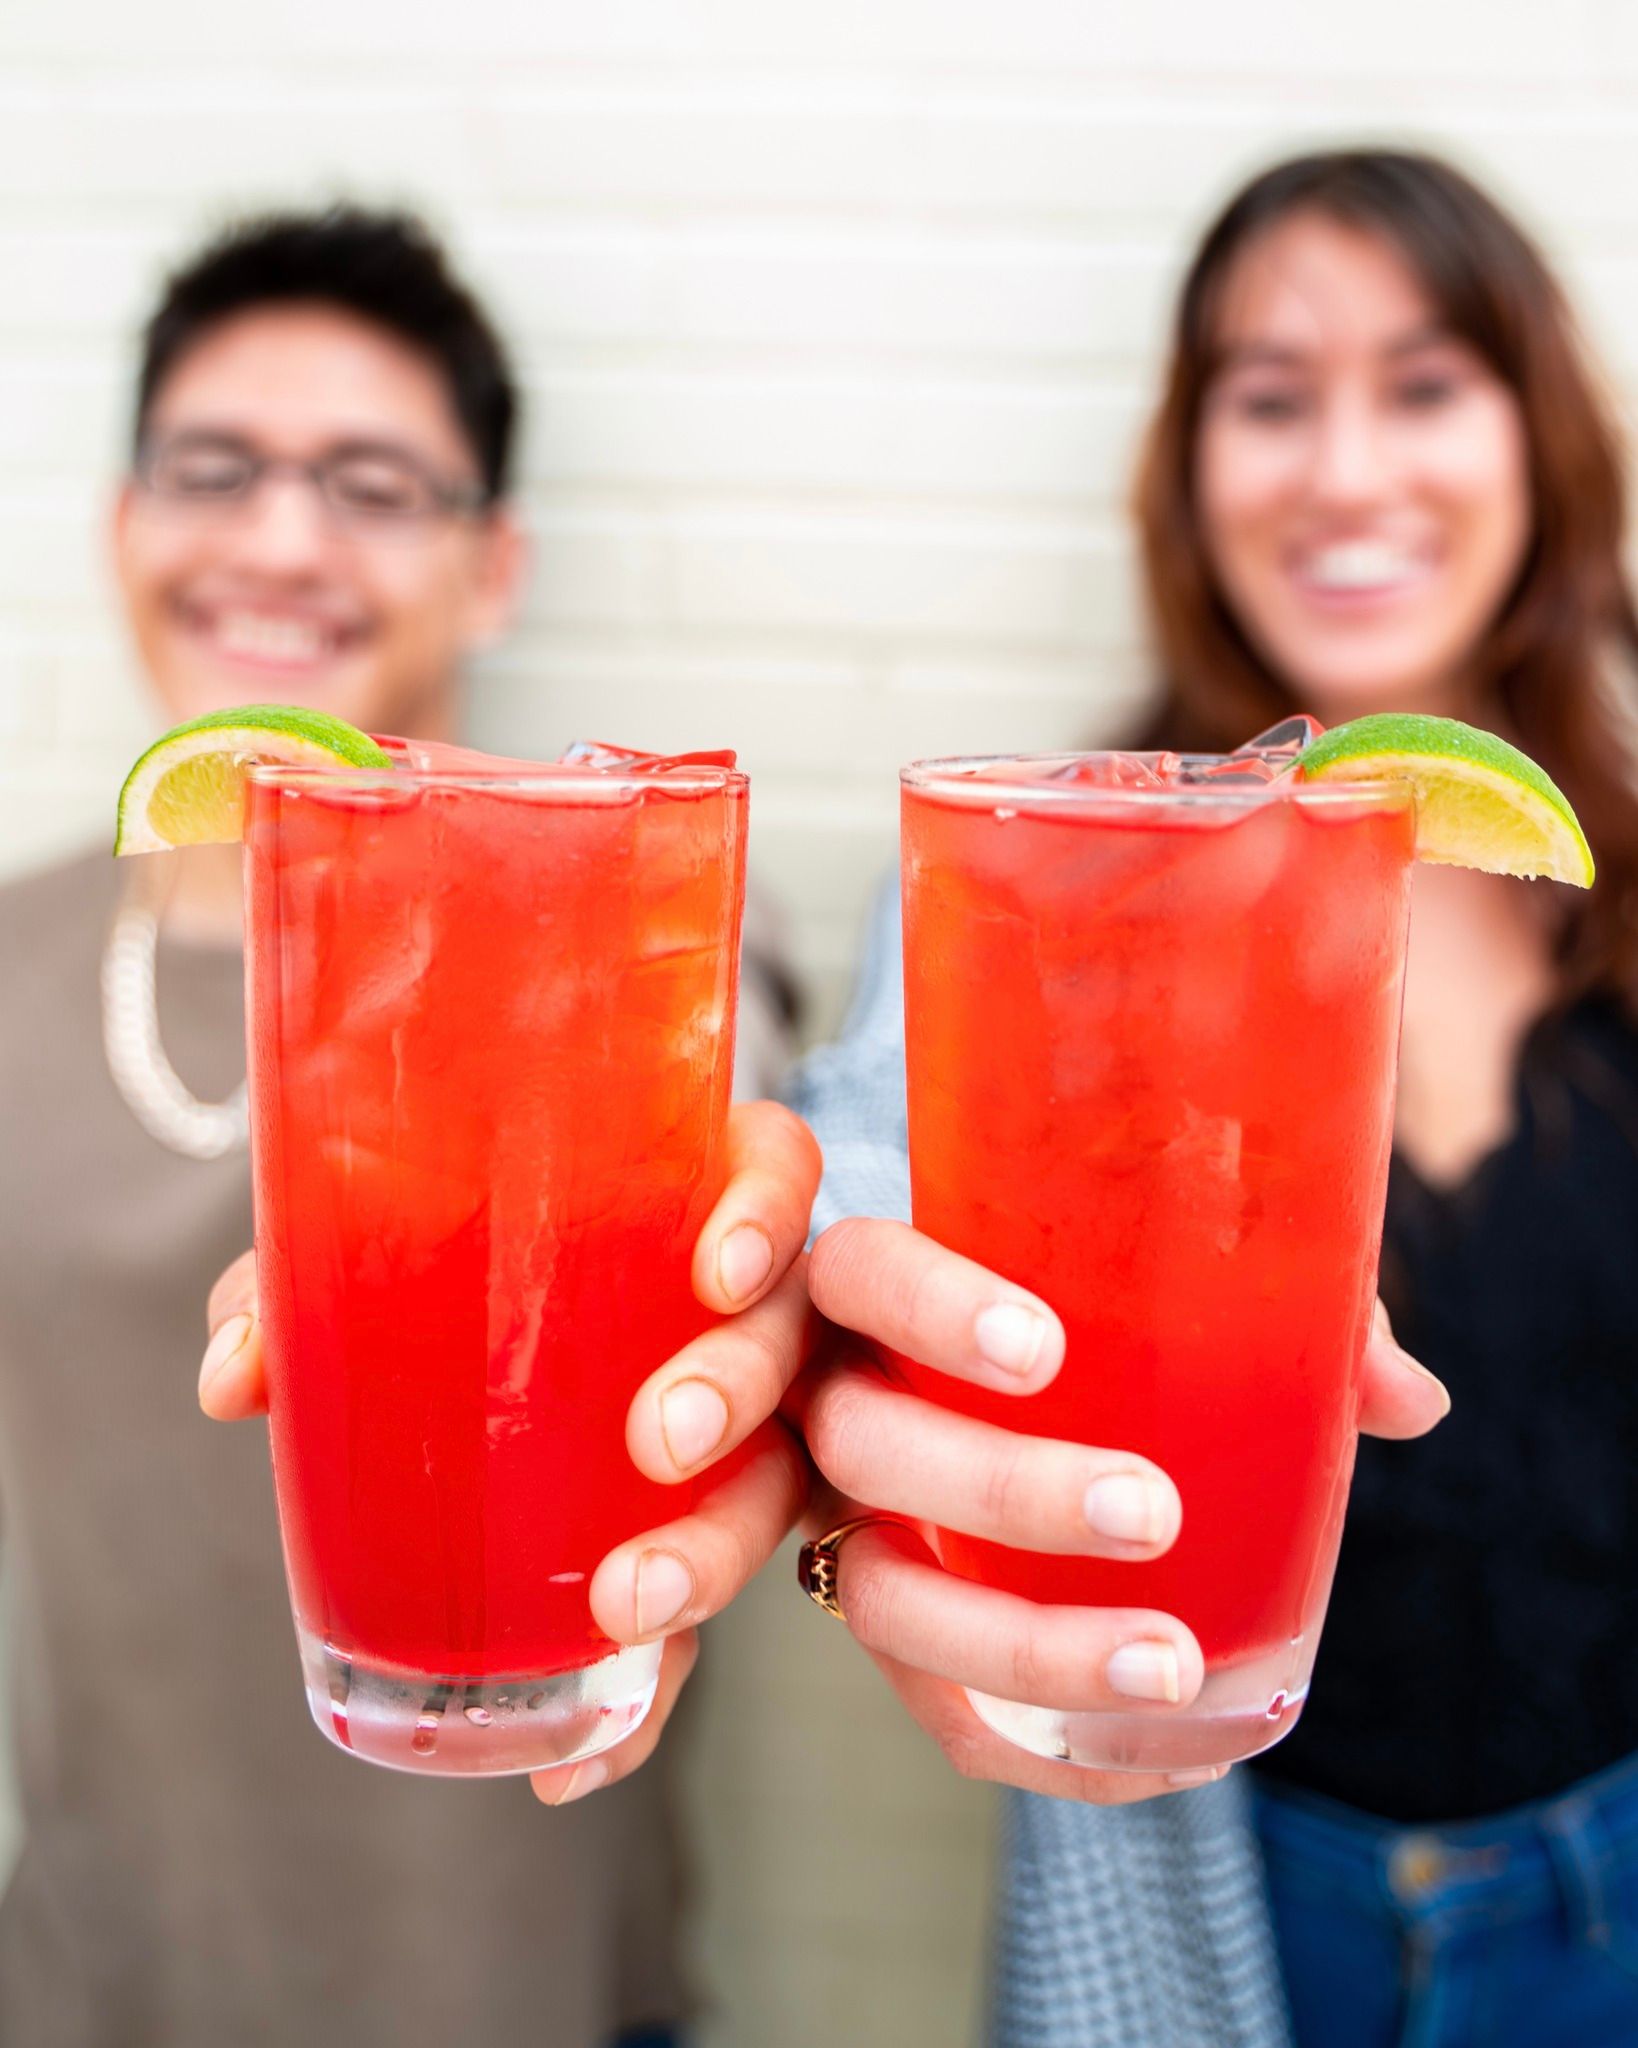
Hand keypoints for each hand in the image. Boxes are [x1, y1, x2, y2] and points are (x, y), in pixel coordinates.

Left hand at [199, 1099, 822, 1804]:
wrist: (450, 1392)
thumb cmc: (446, 1288)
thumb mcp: (376, 1263)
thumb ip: (303, 1286)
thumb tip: (241, 1374)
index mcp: (680, 1207)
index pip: (774, 1168)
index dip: (768, 1210)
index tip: (715, 1268)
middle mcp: (740, 1317)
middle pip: (791, 1333)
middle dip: (740, 1388)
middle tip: (660, 1441)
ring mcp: (743, 1438)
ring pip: (777, 1485)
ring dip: (713, 1550)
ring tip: (628, 1609)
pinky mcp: (696, 1553)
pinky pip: (694, 1634)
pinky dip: (636, 1705)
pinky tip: (569, 1765)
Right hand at [794, 1217, 1449, 1804]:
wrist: (976, 1408)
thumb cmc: (1080, 1324)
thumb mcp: (1148, 1294)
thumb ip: (1270, 1315)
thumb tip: (1405, 1399)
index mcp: (876, 1290)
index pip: (869, 1272)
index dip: (933, 1310)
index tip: (1043, 1349)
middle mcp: (833, 1401)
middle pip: (865, 1443)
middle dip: (1001, 1488)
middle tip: (1155, 1511)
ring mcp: (839, 1525)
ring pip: (885, 1595)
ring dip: (1023, 1643)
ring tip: (1171, 1666)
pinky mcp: (889, 1632)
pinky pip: (937, 1707)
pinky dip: (1045, 1741)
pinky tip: (1167, 1756)